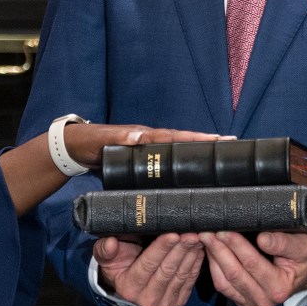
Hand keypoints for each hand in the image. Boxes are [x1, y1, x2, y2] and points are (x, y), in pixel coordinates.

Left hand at [62, 123, 220, 171]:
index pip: (174, 137)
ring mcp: (147, 150)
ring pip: (176, 150)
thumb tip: (140, 134)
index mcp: (145, 135)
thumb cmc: (89, 142)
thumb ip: (119, 136)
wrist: (76, 148)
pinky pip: (165, 160)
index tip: (217, 138)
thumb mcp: (103, 140)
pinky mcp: (142, 160)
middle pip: (182, 141)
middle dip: (205, 142)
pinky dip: (180, 162)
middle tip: (230, 143)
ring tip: (218, 154)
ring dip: (196, 151)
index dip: (195, 138)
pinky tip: (191, 171)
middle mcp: (150, 140)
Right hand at [94, 233, 204, 305]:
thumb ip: (105, 249)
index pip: (148, 265)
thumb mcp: (106, 256)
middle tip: (191, 233)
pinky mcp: (178, 301)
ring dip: (191, 255)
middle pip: (167, 270)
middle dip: (181, 250)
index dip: (161, 249)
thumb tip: (110, 243)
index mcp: (129, 287)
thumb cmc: (118, 263)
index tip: (173, 234)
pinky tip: (200, 248)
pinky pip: (190, 280)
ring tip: (198, 237)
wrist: (128, 282)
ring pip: (181, 275)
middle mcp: (147, 299)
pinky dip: (196, 263)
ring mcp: (165, 303)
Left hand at [201, 230, 306, 305]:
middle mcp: (264, 300)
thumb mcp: (301, 246)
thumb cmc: (303, 257)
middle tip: (206, 231)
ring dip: (213, 258)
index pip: (252, 263)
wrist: (304, 274)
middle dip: (219, 250)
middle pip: (234, 273)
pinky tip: (210, 251)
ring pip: (224, 282)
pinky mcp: (242, 302)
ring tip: (205, 238)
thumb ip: (283, 243)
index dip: (236, 245)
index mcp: (279, 288)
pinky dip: (213, 268)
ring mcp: (251, 304)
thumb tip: (263, 238)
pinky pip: (222, 286)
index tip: (223, 229)